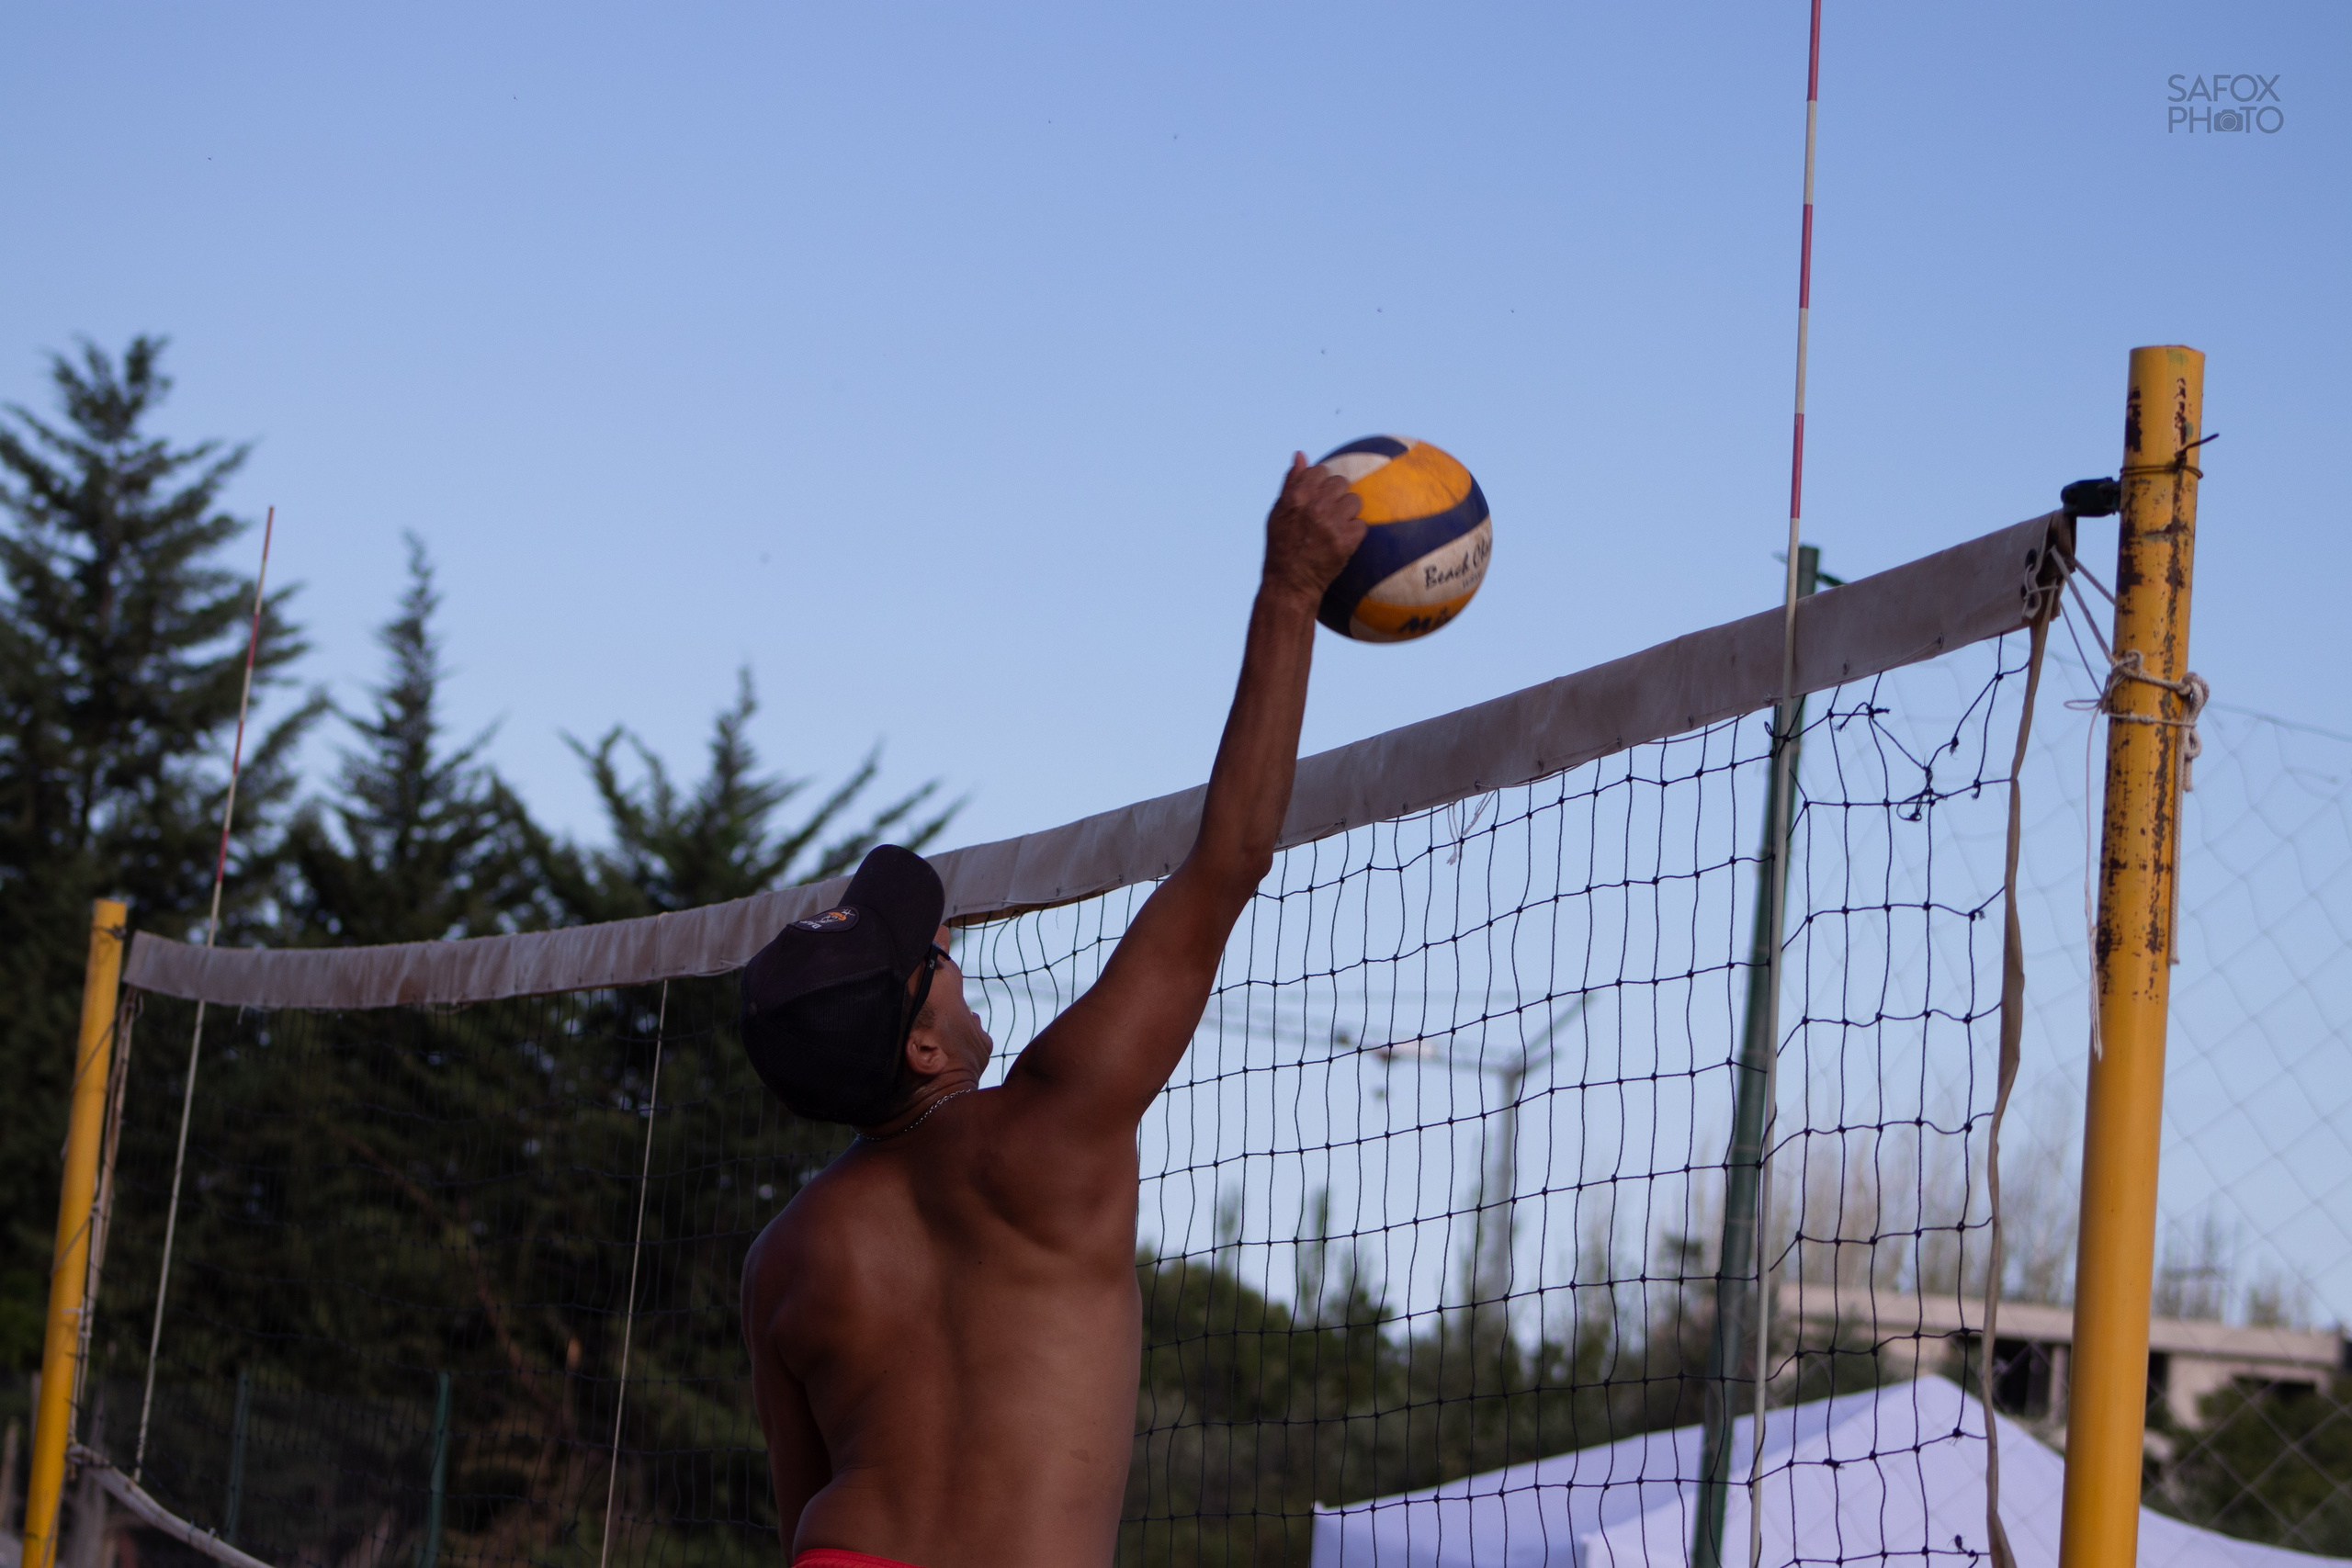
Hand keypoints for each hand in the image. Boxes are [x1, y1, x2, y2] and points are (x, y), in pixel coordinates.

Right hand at [1263, 452, 1365, 601]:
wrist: (1290, 583)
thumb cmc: (1281, 546)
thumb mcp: (1278, 512)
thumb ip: (1292, 482)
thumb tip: (1300, 454)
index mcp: (1297, 496)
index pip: (1320, 471)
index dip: (1321, 484)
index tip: (1317, 498)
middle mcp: (1315, 507)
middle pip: (1341, 483)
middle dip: (1336, 496)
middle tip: (1327, 514)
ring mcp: (1332, 524)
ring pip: (1355, 501)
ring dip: (1347, 512)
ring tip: (1335, 527)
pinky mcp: (1347, 541)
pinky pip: (1361, 524)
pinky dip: (1354, 533)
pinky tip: (1341, 541)